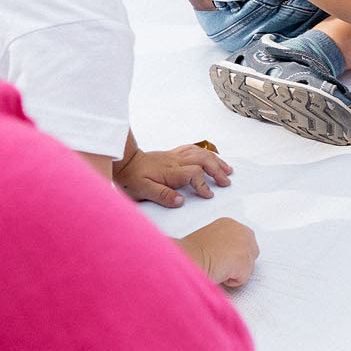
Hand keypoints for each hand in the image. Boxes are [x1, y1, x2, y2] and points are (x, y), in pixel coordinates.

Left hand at [117, 142, 232, 206]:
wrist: (123, 161)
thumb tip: (180, 201)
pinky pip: (193, 149)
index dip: (203, 184)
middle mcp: (176, 161)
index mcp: (170, 171)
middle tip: (226, 182)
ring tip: (227, 169)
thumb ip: (162, 196)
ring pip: (202, 153)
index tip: (208, 195)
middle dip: (217, 170)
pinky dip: (206, 152)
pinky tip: (211, 156)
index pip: (194, 173)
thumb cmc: (131, 177)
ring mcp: (175, 155)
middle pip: (204, 160)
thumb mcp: (143, 191)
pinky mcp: (173, 154)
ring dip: (216, 160)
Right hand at [176, 216, 258, 288]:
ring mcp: (244, 244)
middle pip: (251, 252)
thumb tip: (227, 255)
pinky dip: (232, 281)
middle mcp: (239, 230)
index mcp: (229, 224)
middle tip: (222, 267)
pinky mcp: (244, 260)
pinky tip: (219, 273)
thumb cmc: (190, 254)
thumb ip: (223, 243)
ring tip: (217, 268)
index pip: (245, 240)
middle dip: (239, 263)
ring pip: (248, 267)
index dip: (235, 254)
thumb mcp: (208, 240)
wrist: (186, 259)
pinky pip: (244, 278)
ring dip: (234, 272)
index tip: (224, 259)